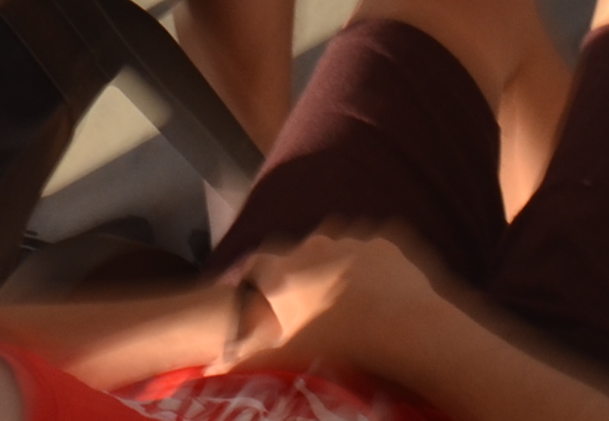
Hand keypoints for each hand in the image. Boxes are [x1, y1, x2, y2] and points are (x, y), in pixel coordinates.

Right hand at [222, 224, 444, 371]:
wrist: (396, 324)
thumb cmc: (335, 342)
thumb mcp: (281, 353)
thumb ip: (243, 355)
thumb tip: (211, 369)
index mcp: (285, 270)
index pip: (258, 267)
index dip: (261, 281)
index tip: (269, 297)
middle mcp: (314, 245)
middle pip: (302, 255)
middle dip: (306, 275)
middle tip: (316, 306)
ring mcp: (352, 238)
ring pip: (341, 250)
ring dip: (343, 268)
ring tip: (353, 301)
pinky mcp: (386, 239)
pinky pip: (376, 251)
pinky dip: (377, 267)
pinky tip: (382, 293)